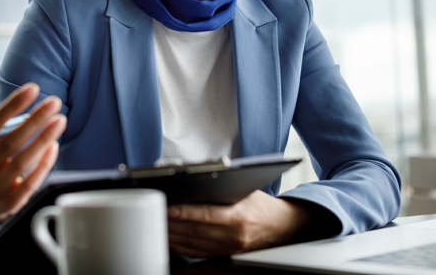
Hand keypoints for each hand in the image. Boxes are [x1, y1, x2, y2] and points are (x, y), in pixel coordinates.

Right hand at [0, 83, 66, 224]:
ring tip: (60, 120)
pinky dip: (43, 164)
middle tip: (54, 101)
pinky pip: (31, 181)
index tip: (33, 88)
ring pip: (23, 161)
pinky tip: (54, 146)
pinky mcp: (11, 202)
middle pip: (10, 141)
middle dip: (34, 119)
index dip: (12, 105)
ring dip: (43, 139)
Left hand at [167, 190, 335, 257]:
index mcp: (239, 216)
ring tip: (156, 222)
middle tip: (153, 211)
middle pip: (194, 230)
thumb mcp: (244, 190)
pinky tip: (169, 236)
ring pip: (192, 243)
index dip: (182, 211)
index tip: (166, 206)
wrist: (282, 227)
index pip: (204, 214)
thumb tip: (192, 181)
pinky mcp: (224, 255)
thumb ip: (221, 187)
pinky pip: (196, 252)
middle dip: (170, 221)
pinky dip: (180, 244)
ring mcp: (228, 248)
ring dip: (171, 233)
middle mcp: (233, 236)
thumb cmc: (261, 205)